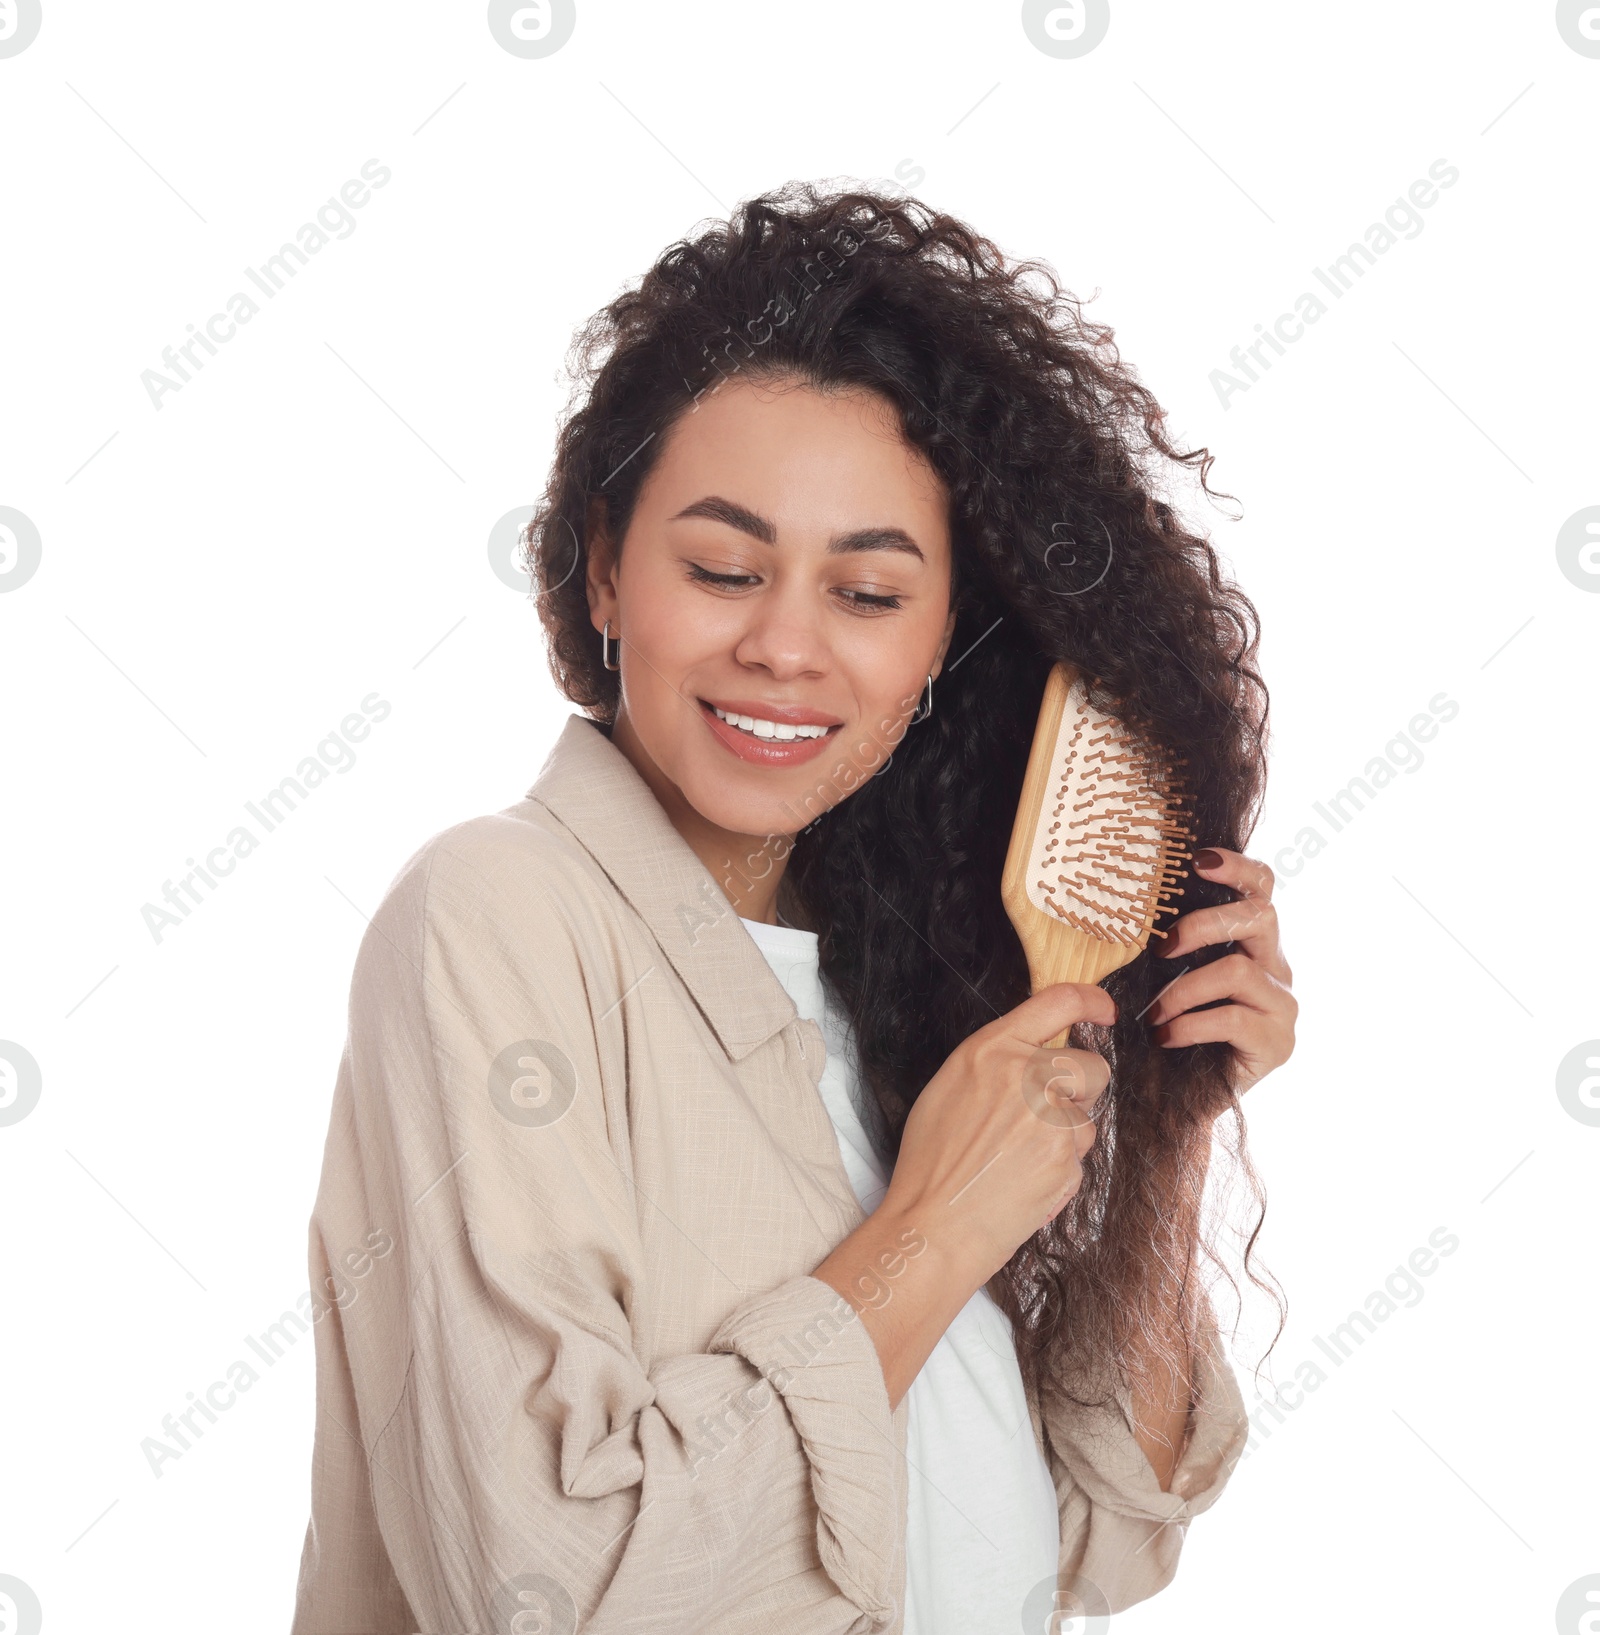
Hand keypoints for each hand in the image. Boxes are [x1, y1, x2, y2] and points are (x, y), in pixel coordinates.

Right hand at [882, 983, 1115, 1281]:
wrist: (932, 1225)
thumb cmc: (931, 1161)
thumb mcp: (950, 1087)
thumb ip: (995, 1063)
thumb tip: (1032, 1055)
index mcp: (993, 1050)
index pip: (1059, 1002)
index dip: (1092, 1002)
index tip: (1104, 1011)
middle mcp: (1028, 1075)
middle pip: (1093, 1066)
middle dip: (1081, 1090)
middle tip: (1044, 1116)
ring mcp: (1052, 1118)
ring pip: (1086, 1120)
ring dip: (1064, 1138)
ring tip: (1017, 1160)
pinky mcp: (1068, 1159)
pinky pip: (1078, 1158)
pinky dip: (1058, 1171)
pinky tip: (1023, 1182)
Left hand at [1150, 846, 1295, 1096]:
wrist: (1178, 1102)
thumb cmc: (1166, 1032)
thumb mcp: (1160, 979)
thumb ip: (1165, 944)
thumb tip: (1124, 899)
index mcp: (1251, 944)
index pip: (1261, 888)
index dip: (1236, 867)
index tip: (1196, 859)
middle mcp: (1275, 968)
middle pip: (1260, 917)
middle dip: (1205, 924)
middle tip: (1162, 948)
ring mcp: (1282, 1006)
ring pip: (1238, 971)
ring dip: (1183, 990)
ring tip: (1154, 1014)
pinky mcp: (1278, 1043)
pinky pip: (1234, 1019)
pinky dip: (1191, 1025)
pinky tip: (1166, 1038)